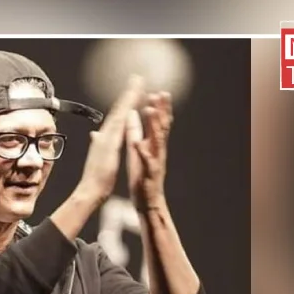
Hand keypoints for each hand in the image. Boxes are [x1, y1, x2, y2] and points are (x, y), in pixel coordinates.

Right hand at [74, 76, 145, 204]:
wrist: (89, 189)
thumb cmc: (96, 176)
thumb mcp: (100, 156)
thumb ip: (98, 143)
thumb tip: (95, 135)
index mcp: (107, 137)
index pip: (118, 115)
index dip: (126, 102)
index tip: (134, 89)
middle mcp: (106, 133)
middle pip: (119, 109)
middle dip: (128, 93)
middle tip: (138, 77)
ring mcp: (107, 137)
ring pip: (120, 112)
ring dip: (129, 97)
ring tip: (138, 83)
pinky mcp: (110, 143)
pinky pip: (120, 124)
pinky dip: (126, 114)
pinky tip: (133, 107)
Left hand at [126, 91, 172, 210]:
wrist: (148, 202)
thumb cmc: (142, 177)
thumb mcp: (138, 151)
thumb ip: (136, 132)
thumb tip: (132, 114)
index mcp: (152, 146)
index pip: (157, 123)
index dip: (158, 107)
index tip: (156, 91)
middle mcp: (157, 151)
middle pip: (161, 128)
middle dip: (161, 110)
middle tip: (160, 93)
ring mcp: (155, 162)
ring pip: (156, 141)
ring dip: (153, 125)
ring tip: (150, 110)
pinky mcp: (149, 174)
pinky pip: (146, 162)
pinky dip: (142, 152)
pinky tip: (138, 143)